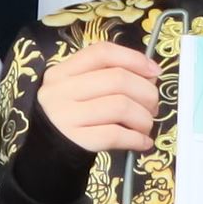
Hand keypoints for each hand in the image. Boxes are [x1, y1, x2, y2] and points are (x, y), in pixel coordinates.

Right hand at [36, 37, 158, 154]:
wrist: (47, 151)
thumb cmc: (73, 114)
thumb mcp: (82, 89)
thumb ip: (111, 77)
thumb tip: (150, 77)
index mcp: (63, 71)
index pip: (101, 53)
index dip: (133, 59)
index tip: (155, 71)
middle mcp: (61, 90)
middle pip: (117, 80)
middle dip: (146, 92)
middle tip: (153, 106)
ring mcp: (66, 116)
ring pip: (120, 107)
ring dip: (144, 117)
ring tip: (146, 125)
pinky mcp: (76, 141)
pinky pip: (115, 135)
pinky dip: (137, 138)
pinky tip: (143, 141)